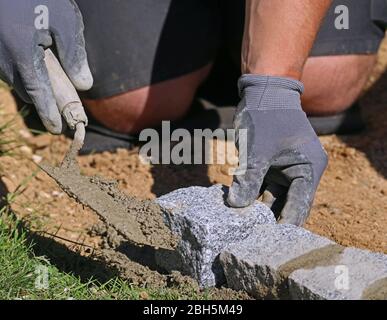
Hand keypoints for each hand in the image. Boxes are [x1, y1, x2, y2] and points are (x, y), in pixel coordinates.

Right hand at [0, 0, 92, 133]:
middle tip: (63, 108)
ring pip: (16, 79)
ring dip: (33, 84)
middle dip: (44, 100)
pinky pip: (8, 68)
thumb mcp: (64, 20)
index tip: (57, 129)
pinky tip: (35, 59)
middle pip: (26, 90)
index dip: (48, 112)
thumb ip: (74, 54)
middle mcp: (2, 58)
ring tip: (52, 84)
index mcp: (20, 53)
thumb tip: (84, 85)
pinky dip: (23, 71)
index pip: (38, 93)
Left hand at [227, 75, 327, 225]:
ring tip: (241, 222)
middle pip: (285, 203)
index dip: (285, 223)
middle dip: (268, 215)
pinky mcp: (271, 165)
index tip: (269, 240)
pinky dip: (250, 192)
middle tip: (251, 234)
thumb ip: (249, 180)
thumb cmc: (267, 116)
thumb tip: (236, 206)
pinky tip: (237, 204)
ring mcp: (285, 169)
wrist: (262, 92)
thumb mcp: (258, 150)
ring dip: (256, 205)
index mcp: (309, 168)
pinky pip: (261, 185)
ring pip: (271, 195)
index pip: (300, 205)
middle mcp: (301, 172)